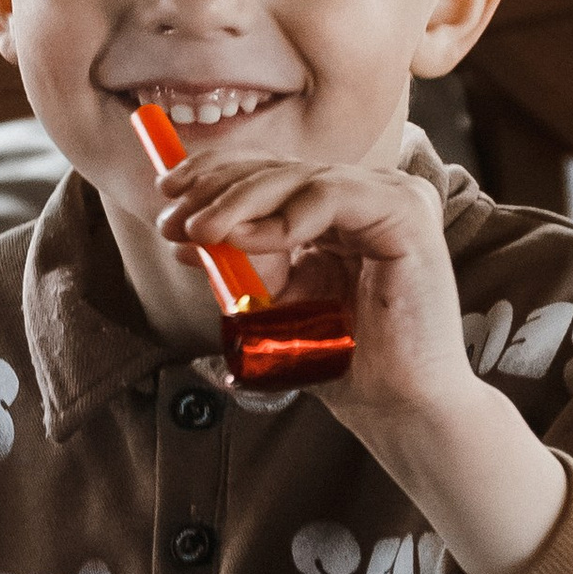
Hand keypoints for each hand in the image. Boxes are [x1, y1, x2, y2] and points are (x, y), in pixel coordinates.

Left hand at [155, 146, 476, 418]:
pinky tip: (245, 240)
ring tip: (200, 231)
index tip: (166, 197)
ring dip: (238, 202)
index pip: (271, 173)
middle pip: (280, 168)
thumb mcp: (273, 304)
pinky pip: (331, 196)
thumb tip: (187, 236)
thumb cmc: (344, 361)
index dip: (215, 177)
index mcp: (340, 211)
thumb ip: (239, 266)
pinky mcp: (406, 212)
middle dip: (217, 189)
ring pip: (299, 176)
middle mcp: (367, 195)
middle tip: (174, 218)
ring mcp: (391, 198)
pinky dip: (283, 217)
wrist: (395, 406)